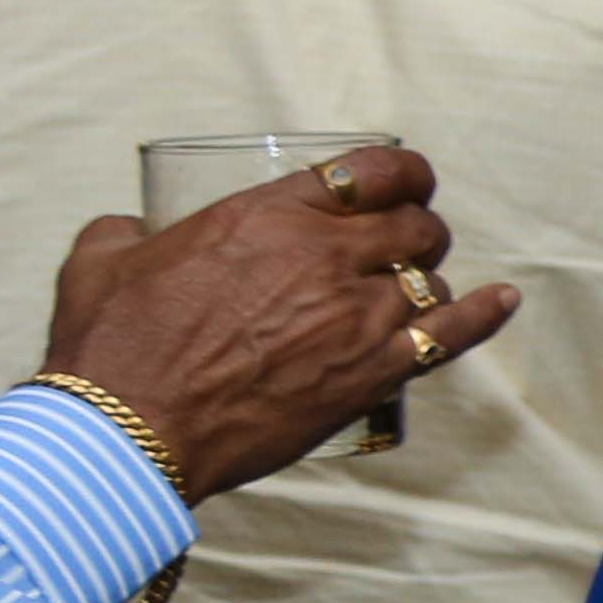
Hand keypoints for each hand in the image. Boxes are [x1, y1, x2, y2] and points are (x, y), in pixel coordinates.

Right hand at [41, 151, 517, 496]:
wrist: (128, 430)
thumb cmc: (112, 347)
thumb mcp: (101, 261)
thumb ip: (127, 230)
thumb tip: (134, 227)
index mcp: (270, 215)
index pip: (372, 172)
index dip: (402, 174)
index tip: (405, 184)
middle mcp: (325, 256)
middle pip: (413, 225)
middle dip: (414, 230)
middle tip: (399, 247)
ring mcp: (356, 316)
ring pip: (428, 280)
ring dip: (422, 281)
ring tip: (404, 293)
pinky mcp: (371, 375)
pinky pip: (452, 336)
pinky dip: (482, 315)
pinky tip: (502, 301)